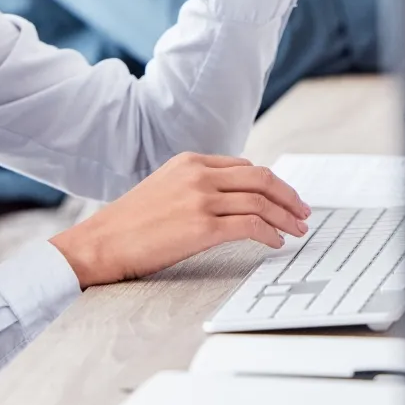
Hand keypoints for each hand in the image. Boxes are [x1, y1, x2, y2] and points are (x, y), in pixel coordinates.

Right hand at [50, 153, 310, 287]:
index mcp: (188, 161)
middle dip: (288, 196)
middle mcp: (197, 175)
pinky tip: (274, 243)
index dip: (270, 183)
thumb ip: (194, 186)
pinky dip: (269, 234)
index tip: (284, 198)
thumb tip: (231, 200)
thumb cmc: (129, 224)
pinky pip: (250, 226)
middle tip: (302, 212)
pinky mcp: (202, 227)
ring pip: (260, 201)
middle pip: (260, 178)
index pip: (243, 166)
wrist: (101, 243)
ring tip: (295, 231)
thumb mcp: (163, 189)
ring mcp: (200, 199)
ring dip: (285, 217)